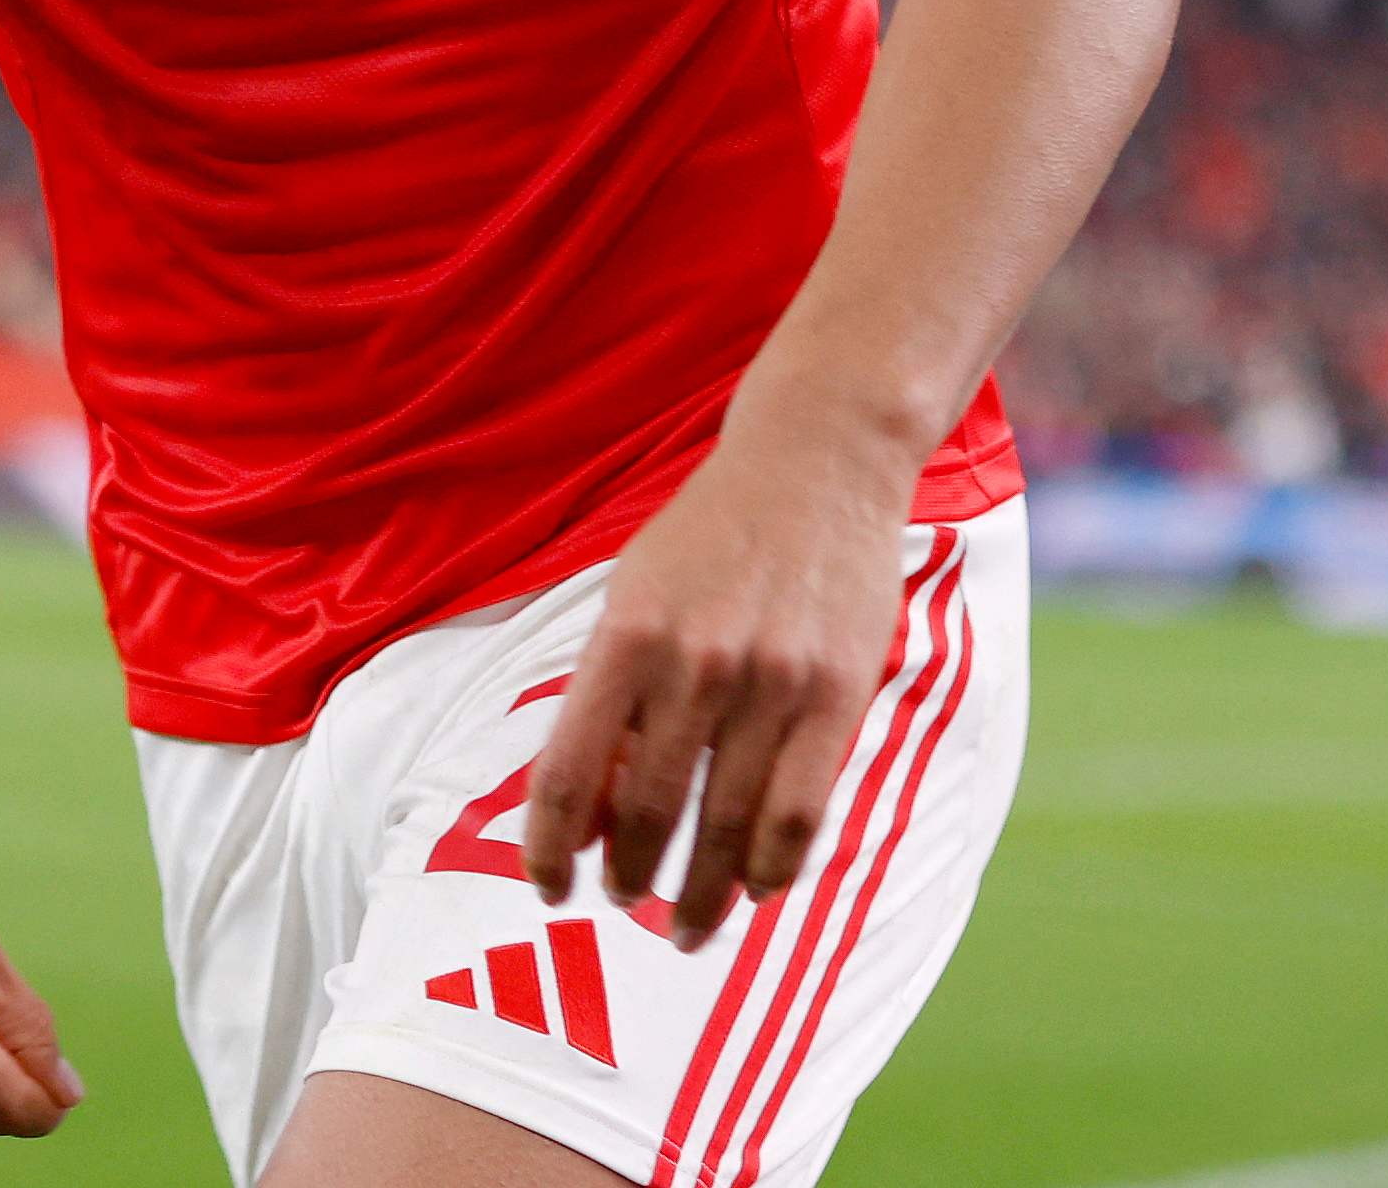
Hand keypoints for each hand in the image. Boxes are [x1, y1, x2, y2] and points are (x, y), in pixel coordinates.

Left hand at [519, 420, 911, 948]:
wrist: (816, 462)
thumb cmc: (710, 535)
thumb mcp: (633, 593)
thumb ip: (609, 692)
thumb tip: (591, 806)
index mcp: (626, 639)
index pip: (570, 776)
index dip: (551, 849)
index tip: (549, 888)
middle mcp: (695, 666)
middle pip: (650, 814)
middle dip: (629, 878)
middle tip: (623, 902)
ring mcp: (772, 685)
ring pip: (728, 830)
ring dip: (701, 894)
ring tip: (684, 925)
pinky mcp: (838, 696)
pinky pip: (800, 813)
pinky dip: (773, 868)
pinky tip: (754, 888)